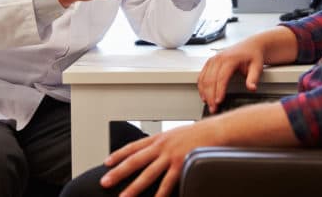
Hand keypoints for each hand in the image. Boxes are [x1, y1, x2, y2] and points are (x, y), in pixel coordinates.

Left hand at [101, 120, 219, 196]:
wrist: (216, 130)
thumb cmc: (198, 133)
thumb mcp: (176, 134)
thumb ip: (163, 143)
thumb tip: (153, 150)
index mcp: (159, 138)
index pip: (133, 146)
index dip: (118, 154)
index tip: (107, 162)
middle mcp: (162, 146)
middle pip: (135, 161)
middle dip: (118, 172)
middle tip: (105, 181)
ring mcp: (171, 156)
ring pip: (148, 174)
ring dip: (134, 187)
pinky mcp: (182, 165)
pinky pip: (168, 183)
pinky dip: (160, 194)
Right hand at [198, 37, 264, 113]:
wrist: (251, 46)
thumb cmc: (253, 55)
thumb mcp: (257, 66)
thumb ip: (254, 78)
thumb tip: (251, 88)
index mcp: (230, 59)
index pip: (221, 77)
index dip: (219, 91)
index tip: (219, 101)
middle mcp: (219, 58)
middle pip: (210, 79)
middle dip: (210, 96)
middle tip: (213, 108)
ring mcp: (213, 59)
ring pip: (203, 78)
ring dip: (204, 92)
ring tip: (208, 104)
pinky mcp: (210, 62)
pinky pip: (202, 75)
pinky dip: (201, 86)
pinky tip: (204, 95)